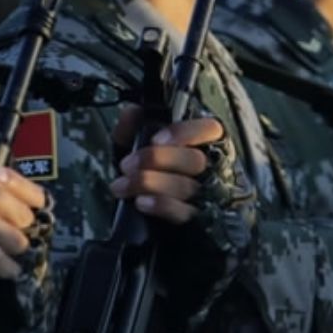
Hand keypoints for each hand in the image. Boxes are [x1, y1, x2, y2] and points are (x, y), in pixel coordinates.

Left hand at [109, 108, 227, 225]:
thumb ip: (133, 128)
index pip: (210, 130)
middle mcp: (210, 168)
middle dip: (156, 160)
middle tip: (127, 164)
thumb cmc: (146, 173)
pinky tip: (140, 202)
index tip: (155, 139)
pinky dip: (161, 205)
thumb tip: (131, 111)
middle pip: (195, 160)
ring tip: (122, 185)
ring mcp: (206, 197)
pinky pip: (184, 213)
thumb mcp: (135, 147)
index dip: (183, 132)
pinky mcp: (197, 221)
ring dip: (149, 183)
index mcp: (201, 143)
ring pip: (187, 187)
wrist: (142, 215)